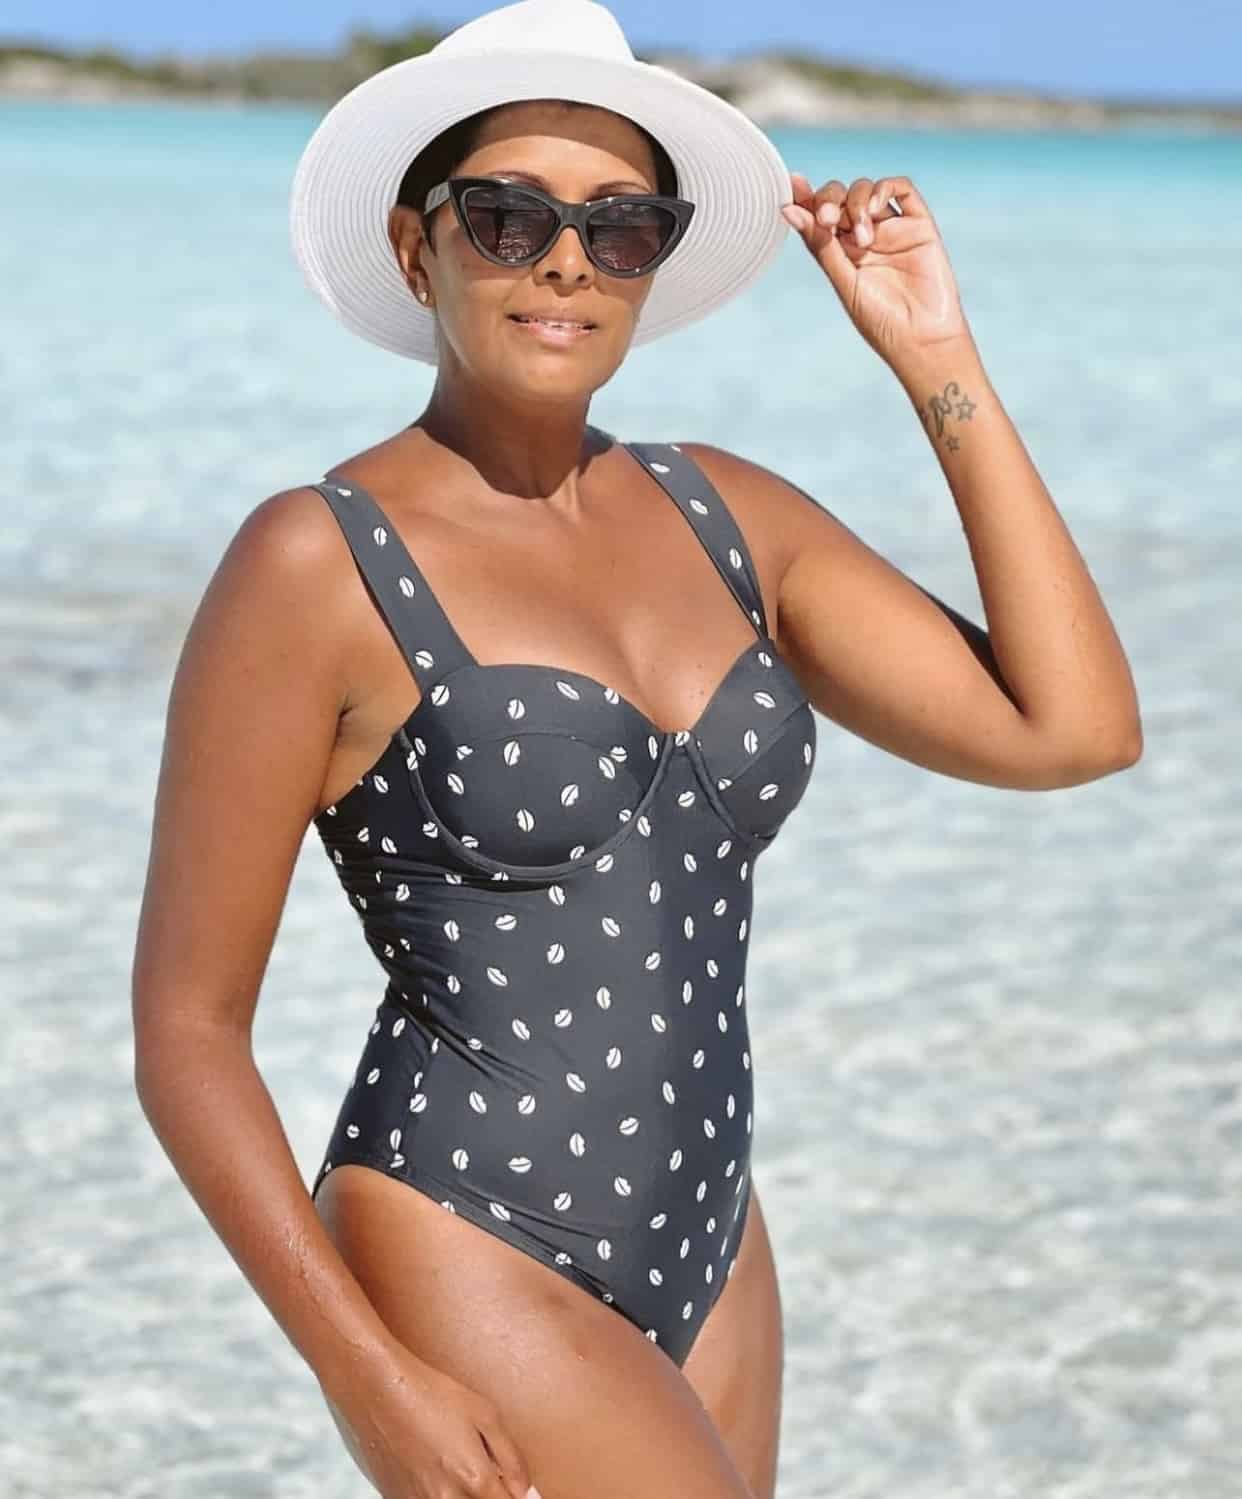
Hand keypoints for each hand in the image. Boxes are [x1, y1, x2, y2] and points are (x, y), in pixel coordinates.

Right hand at [320, 1342, 539, 1498]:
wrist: (378, 1390)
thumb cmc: (433, 1394)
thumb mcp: (484, 1413)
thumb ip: (510, 1457)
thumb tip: (526, 1490)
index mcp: (473, 1479)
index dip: (517, 1498)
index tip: (517, 1490)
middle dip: (489, 1496)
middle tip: (487, 1475)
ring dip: (462, 1496)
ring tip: (457, 1468)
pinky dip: (440, 1495)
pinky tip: (436, 1472)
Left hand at [782, 173, 972, 364]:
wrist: (922, 339)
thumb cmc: (880, 320)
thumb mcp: (844, 282)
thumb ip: (820, 244)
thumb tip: (787, 210)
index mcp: (841, 253)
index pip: (818, 216)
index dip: (805, 198)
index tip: (793, 185)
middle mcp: (864, 237)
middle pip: (839, 197)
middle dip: (829, 200)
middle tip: (827, 219)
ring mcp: (891, 229)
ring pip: (866, 190)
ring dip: (856, 204)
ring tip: (864, 240)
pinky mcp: (918, 225)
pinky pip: (902, 189)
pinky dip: (884, 188)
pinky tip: (875, 207)